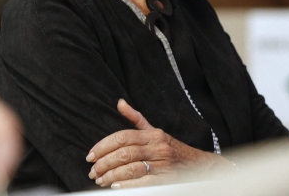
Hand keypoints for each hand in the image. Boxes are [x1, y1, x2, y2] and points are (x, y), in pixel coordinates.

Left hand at [86, 99, 230, 188]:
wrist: (198, 165)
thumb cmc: (171, 148)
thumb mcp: (154, 131)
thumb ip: (135, 118)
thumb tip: (119, 102)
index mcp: (152, 134)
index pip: (122, 137)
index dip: (103, 146)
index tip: (90, 155)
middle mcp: (157, 147)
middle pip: (125, 153)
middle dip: (104, 163)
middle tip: (93, 171)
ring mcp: (163, 164)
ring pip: (132, 167)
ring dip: (112, 175)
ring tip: (100, 180)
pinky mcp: (167, 180)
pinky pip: (145, 182)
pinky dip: (128, 185)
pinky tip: (116, 186)